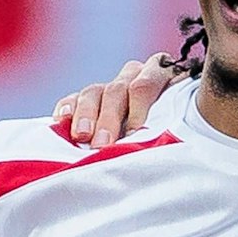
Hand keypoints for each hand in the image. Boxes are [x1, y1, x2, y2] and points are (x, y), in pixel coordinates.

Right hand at [53, 53, 184, 147]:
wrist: (148, 159)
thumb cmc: (170, 145)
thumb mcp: (175, 134)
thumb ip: (166, 134)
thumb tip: (161, 145)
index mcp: (161, 80)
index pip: (147, 83)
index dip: (139, 107)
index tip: (134, 132)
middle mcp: (132, 77)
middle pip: (117, 90)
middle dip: (109, 118)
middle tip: (103, 144)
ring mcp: (106, 89)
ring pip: (93, 93)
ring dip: (86, 116)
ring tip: (81, 137)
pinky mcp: (83, 102)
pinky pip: (72, 101)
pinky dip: (67, 110)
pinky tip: (62, 120)